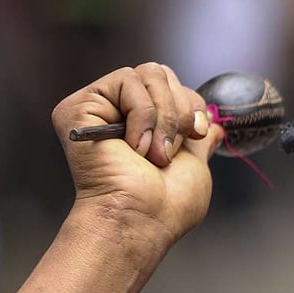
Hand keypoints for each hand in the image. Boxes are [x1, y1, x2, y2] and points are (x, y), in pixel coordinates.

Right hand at [52, 63, 223, 248]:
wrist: (141, 219)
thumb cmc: (167, 205)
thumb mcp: (195, 164)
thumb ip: (199, 139)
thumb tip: (213, 124)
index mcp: (142, 124)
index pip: (172, 85)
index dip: (192, 105)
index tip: (198, 133)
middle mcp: (116, 111)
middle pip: (160, 73)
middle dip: (180, 109)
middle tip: (173, 148)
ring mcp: (97, 107)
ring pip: (148, 74)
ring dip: (164, 117)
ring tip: (154, 153)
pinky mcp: (80, 107)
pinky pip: (127, 82)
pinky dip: (143, 115)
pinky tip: (135, 147)